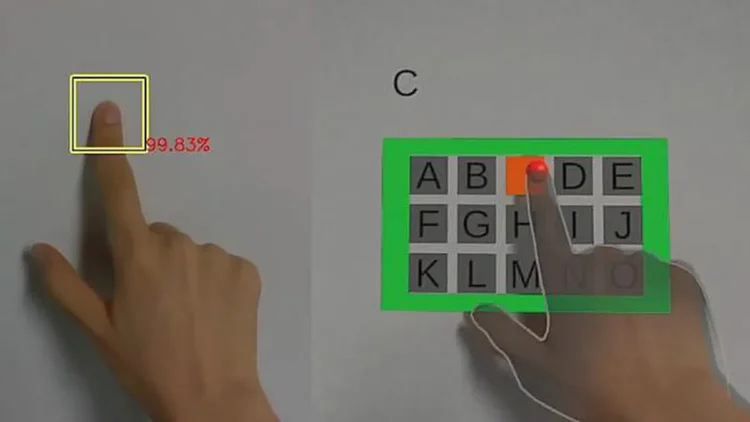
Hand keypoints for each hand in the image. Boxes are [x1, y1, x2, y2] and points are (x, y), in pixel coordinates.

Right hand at [30, 102, 276, 421]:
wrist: (212, 397)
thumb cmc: (149, 365)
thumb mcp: (98, 330)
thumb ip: (65, 284)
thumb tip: (37, 249)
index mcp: (138, 257)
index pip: (118, 192)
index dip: (110, 149)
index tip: (110, 113)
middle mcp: (179, 245)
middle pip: (157, 236)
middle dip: (151, 259)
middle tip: (156, 304)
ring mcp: (217, 255)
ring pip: (191, 251)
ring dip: (185, 272)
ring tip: (186, 314)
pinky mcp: (246, 268)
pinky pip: (222, 264)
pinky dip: (215, 281)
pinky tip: (212, 312)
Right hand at [464, 162, 745, 420]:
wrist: (665, 407)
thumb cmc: (599, 386)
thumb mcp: (538, 365)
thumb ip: (502, 332)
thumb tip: (476, 312)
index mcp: (567, 284)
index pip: (546, 231)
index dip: (538, 200)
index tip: (534, 173)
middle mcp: (604, 268)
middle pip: (592, 262)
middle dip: (591, 286)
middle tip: (596, 326)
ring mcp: (644, 271)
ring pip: (628, 269)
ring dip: (625, 290)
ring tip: (629, 331)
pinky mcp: (679, 281)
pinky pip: (662, 276)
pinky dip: (657, 294)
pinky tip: (654, 325)